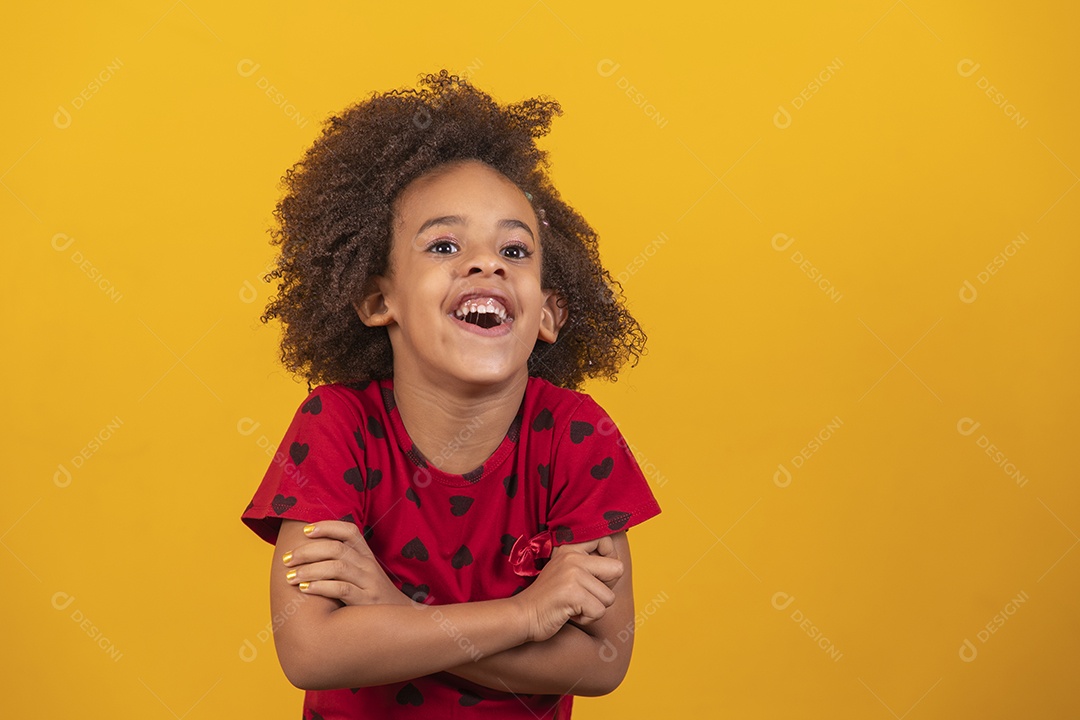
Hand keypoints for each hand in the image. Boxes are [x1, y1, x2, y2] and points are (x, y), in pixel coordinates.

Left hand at [282, 520, 408, 606]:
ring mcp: (369, 583)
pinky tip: (305, 588)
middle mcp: (369, 566)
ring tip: (290, 577)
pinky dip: (320, 586)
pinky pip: (341, 589)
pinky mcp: (366, 602)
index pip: (350, 531)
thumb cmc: (373, 598)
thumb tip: (310, 554)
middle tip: (287, 559)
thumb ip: (345, 563)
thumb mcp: (364, 576)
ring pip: (337, 567)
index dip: (327, 526)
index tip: (305, 531)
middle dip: (307, 551)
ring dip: (309, 570)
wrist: (400, 622)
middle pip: (337, 548)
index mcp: (367, 556)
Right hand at [515, 544, 623, 642]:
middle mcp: (572, 557)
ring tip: (572, 605)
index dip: (608, 565)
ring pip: (609, 597)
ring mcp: (572, 574)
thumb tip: (618, 566)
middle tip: (584, 596)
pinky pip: (599, 611)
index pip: (607, 543)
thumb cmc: (548, 599)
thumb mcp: (565, 572)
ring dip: (594, 608)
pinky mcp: (572, 593)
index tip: (592, 578)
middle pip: (617, 570)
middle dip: (605, 590)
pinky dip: (587, 618)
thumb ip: (587, 565)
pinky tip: (569, 613)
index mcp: (571, 549)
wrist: (522, 615)